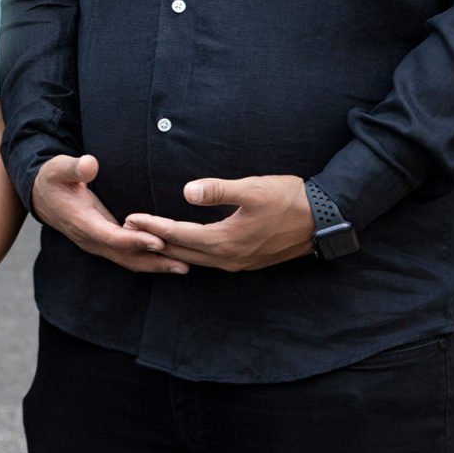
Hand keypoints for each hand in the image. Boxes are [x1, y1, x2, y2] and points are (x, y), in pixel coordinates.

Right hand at [32, 154, 184, 274]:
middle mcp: (91, 239)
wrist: (41, 196)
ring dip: (156, 264)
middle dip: (154, 261)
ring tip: (184, 266)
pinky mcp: (105, 242)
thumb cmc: (52, 179)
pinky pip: (128, 256)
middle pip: (125, 256)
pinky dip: (149, 259)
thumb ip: (74, 167)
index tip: (158, 241)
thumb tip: (90, 164)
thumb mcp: (58, 168)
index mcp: (81, 222)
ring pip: (129, 260)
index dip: (135, 240)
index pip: (111, 236)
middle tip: (184, 264)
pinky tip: (169, 258)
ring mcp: (98, 243)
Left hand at [121, 176, 314, 271]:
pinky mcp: (249, 261)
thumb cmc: (288, 199)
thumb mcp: (252, 189)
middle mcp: (229, 259)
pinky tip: (188, 247)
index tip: (129, 219)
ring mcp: (240, 263)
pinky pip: (211, 262)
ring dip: (173, 250)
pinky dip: (193, 254)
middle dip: (154, 242)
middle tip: (128, 233)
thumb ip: (218, 190)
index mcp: (225, 241)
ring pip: (196, 260)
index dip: (152, 226)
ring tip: (151, 240)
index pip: (178, 235)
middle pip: (182, 253)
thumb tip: (188, 192)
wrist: (325, 218)